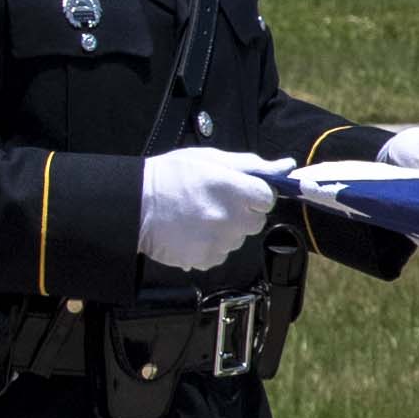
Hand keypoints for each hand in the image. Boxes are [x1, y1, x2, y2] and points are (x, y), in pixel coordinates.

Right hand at [136, 146, 295, 270]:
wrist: (133, 206)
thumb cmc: (170, 176)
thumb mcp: (209, 159)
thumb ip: (251, 165)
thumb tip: (285, 167)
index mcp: (233, 188)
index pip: (267, 197)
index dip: (254, 193)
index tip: (237, 190)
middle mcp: (230, 217)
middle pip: (256, 220)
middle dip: (242, 211)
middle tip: (214, 202)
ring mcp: (219, 241)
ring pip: (239, 238)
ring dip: (226, 229)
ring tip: (197, 216)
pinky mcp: (207, 258)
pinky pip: (221, 253)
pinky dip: (211, 245)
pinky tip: (191, 232)